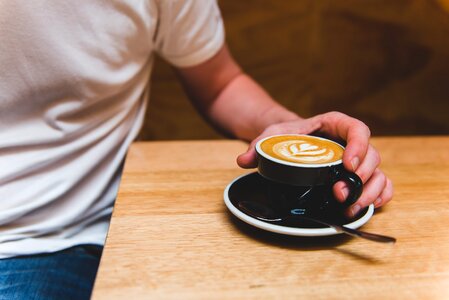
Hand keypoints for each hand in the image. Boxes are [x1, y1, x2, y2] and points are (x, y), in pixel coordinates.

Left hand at [237, 111, 392, 217]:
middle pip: (371, 155)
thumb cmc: (285, 135)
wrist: (291, 142)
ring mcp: (357, 160)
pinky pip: (380, 184)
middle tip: (339, 193)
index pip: (356, 129)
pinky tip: (366, 206)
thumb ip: (258, 146)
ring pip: (378, 172)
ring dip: (369, 191)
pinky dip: (379, 196)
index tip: (347, 164)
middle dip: (360, 176)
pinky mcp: (358, 176)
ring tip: (349, 206)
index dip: (358, 146)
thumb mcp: (270, 136)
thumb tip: (244, 160)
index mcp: (335, 125)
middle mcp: (350, 142)